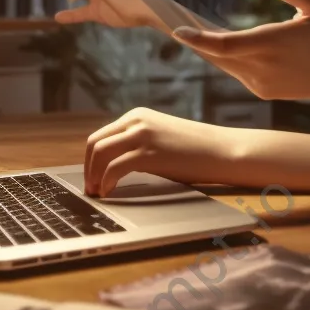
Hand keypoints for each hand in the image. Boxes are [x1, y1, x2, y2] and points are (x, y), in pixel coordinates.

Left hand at [84, 107, 232, 195]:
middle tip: (90, 189)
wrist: (221, 150)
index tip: (91, 179)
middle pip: (94, 143)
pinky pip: (114, 168)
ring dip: (93, 176)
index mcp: (138, 116)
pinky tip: (109, 193)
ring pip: (99, 153)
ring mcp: (142, 135)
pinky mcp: (148, 152)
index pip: (100, 136)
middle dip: (87, 169)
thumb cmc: (194, 151)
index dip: (90, 161)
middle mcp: (136, 121)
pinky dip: (106, 182)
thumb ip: (137, 144)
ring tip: (98, 193)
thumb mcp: (160, 139)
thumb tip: (111, 166)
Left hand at [171, 0, 309, 101]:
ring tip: (188, 27)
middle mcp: (261, 67)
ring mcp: (260, 83)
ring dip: (207, 47)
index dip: (199, 39)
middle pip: (216, 54)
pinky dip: (225, 56)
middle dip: (194, 38)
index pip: (225, 44)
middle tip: (171, 20)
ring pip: (224, 63)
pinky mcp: (261, 91)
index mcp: (272, 43)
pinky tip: (216, 42)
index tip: (177, 30)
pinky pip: (236, 70)